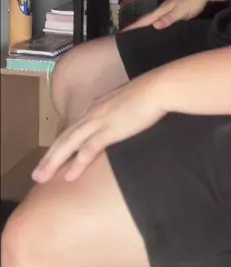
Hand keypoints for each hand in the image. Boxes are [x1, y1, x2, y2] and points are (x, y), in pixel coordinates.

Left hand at [32, 74, 164, 183]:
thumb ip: (118, 112)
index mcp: (96, 106)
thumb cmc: (149, 94)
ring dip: (53, 162)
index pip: (73, 129)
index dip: (61, 145)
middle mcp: (92, 113)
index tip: (52, 158)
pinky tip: (68, 176)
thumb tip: (119, 120)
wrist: (157, 88)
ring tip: (41, 178)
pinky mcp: (108, 130)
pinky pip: (88, 149)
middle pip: (64, 138)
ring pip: (68, 144)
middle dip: (49, 157)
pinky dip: (76, 163)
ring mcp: (98, 121)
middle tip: (36, 174)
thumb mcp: (127, 102)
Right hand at [123, 0, 207, 31]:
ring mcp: (169, 10)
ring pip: (154, 20)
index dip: (134, 27)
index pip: (145, 20)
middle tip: (126, 37)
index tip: (122, 33)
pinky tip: (158, 30)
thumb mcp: (181, 11)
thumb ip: (169, 18)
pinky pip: (162, 20)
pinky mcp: (175, 12)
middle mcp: (163, 10)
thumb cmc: (192, 1)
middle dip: (136, 27)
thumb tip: (154, 26)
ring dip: (146, 27)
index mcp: (162, 10)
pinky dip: (156, 25)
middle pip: (147, 20)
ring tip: (139, 35)